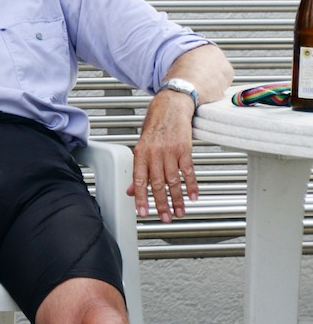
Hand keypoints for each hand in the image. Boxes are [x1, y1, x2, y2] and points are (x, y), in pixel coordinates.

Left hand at [126, 91, 197, 222]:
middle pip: (157, 184)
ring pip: (173, 180)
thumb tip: (131, 190)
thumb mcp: (142, 145)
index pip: (138, 180)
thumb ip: (138, 169)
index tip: (143, 213)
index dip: (140, 198)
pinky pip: (188, 170)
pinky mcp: (184, 148)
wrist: (171, 105)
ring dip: (177, 199)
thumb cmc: (155, 125)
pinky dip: (191, 185)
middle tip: (164, 218)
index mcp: (140, 153)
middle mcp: (154, 153)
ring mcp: (170, 151)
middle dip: (161, 204)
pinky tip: (193, 196)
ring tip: (179, 212)